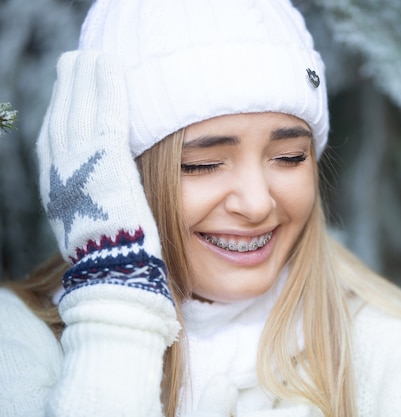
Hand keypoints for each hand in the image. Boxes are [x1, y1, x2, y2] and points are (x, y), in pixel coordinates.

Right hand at [37, 50, 169, 301]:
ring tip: (92, 58)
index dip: (61, 114)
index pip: (56, 142)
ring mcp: (81, 166)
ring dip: (85, 81)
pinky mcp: (106, 161)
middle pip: (62, 119)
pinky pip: (104, 115)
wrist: (117, 276)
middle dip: (69, 91)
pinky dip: (105, 89)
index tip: (69, 94)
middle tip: (76, 64)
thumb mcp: (98, 230)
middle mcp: (61, 174)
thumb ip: (98, 203)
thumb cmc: (118, 263)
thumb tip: (104, 191)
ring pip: (79, 111)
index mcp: (58, 191)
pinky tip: (109, 68)